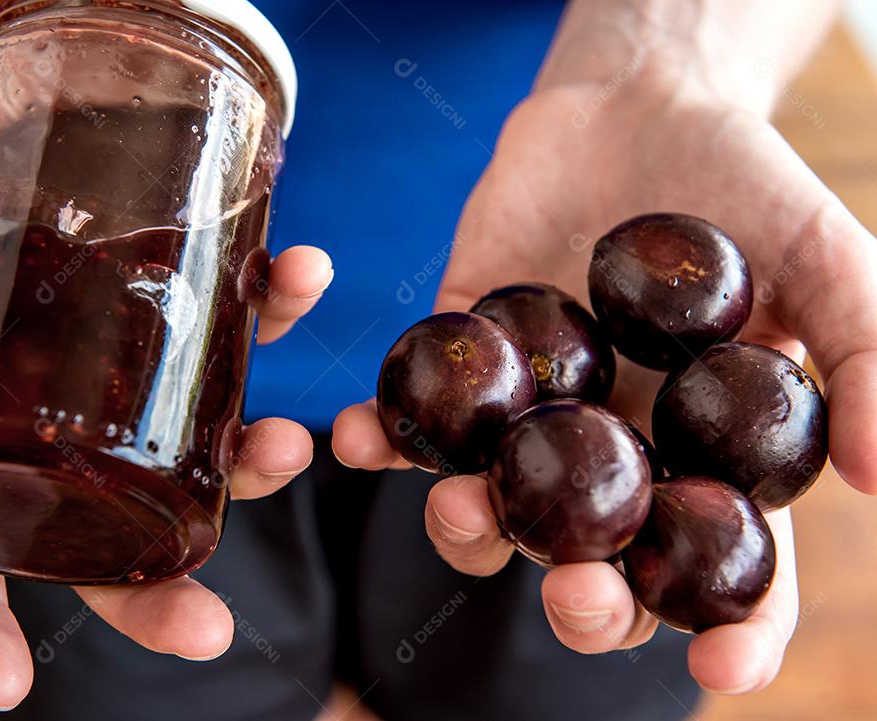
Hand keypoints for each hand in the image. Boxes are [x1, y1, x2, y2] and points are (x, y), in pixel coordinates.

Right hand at [0, 42, 331, 709]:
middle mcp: (51, 406)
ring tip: (288, 444)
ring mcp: (124, 358)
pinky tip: (301, 272)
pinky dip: (277, 308)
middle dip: (154, 585)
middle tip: (209, 624)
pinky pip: (239, 323)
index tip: (8, 686)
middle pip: (97, 528)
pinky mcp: (182, 293)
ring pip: (188, 449)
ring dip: (248, 465)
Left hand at [333, 73, 876, 693]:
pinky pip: (416, 420)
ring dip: (469, 527)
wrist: (639, 107)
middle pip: (598, 563)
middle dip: (582, 597)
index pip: (733, 573)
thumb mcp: (826, 259)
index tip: (724, 673)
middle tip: (574, 589)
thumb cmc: (747, 183)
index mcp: (705, 458)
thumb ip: (863, 359)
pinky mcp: (465, 364)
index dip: (734, 632)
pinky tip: (356, 437)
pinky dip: (379, 435)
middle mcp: (615, 456)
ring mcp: (534, 417)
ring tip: (458, 507)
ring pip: (495, 508)